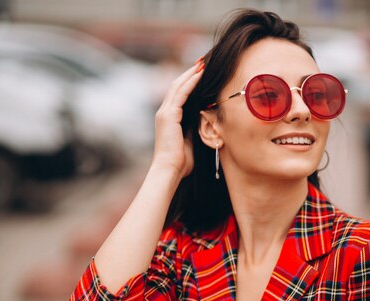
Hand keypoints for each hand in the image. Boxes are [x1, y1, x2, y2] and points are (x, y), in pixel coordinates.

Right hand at [151, 61, 203, 178]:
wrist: (169, 170)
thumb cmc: (181, 162)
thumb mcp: (190, 141)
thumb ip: (194, 129)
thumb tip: (205, 122)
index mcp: (168, 118)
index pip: (178, 94)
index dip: (189, 82)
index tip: (201, 73)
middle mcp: (164, 112)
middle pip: (177, 85)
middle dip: (190, 73)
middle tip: (203, 62)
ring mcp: (164, 113)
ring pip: (178, 86)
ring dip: (191, 74)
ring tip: (202, 64)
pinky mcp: (168, 115)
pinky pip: (180, 94)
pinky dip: (190, 83)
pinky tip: (199, 75)